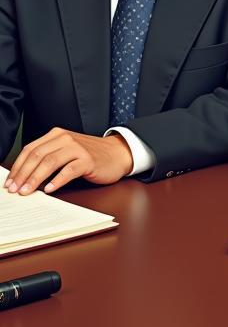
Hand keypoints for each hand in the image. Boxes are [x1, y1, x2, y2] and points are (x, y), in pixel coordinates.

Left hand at [5, 128, 133, 194]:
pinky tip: (49, 189)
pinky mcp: (88, 160)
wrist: (117, 154)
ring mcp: (78, 148)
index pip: (30, 149)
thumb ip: (47, 157)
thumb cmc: (88, 156)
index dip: (17, 167)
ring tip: (27, 191)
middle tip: (14, 190)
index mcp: (57, 135)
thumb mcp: (66, 151)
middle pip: (38, 155)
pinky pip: (69, 170)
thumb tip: (22, 177)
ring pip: (50, 162)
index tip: (9, 183)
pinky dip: (56, 181)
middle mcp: (66, 138)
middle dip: (23, 174)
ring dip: (35, 178)